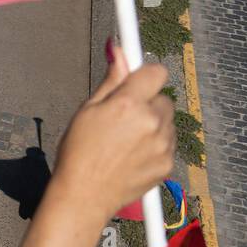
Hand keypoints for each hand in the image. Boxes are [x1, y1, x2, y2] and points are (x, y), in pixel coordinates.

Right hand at [50, 44, 175, 222]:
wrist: (84, 196)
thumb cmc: (78, 152)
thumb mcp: (87, 110)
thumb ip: (111, 81)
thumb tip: (119, 51)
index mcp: (129, 104)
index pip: (156, 72)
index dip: (145, 76)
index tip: (136, 82)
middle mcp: (151, 122)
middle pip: (162, 98)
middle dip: (147, 104)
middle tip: (122, 120)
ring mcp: (163, 144)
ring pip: (167, 122)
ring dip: (152, 126)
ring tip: (124, 143)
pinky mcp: (168, 164)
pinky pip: (167, 144)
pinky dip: (154, 147)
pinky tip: (131, 157)